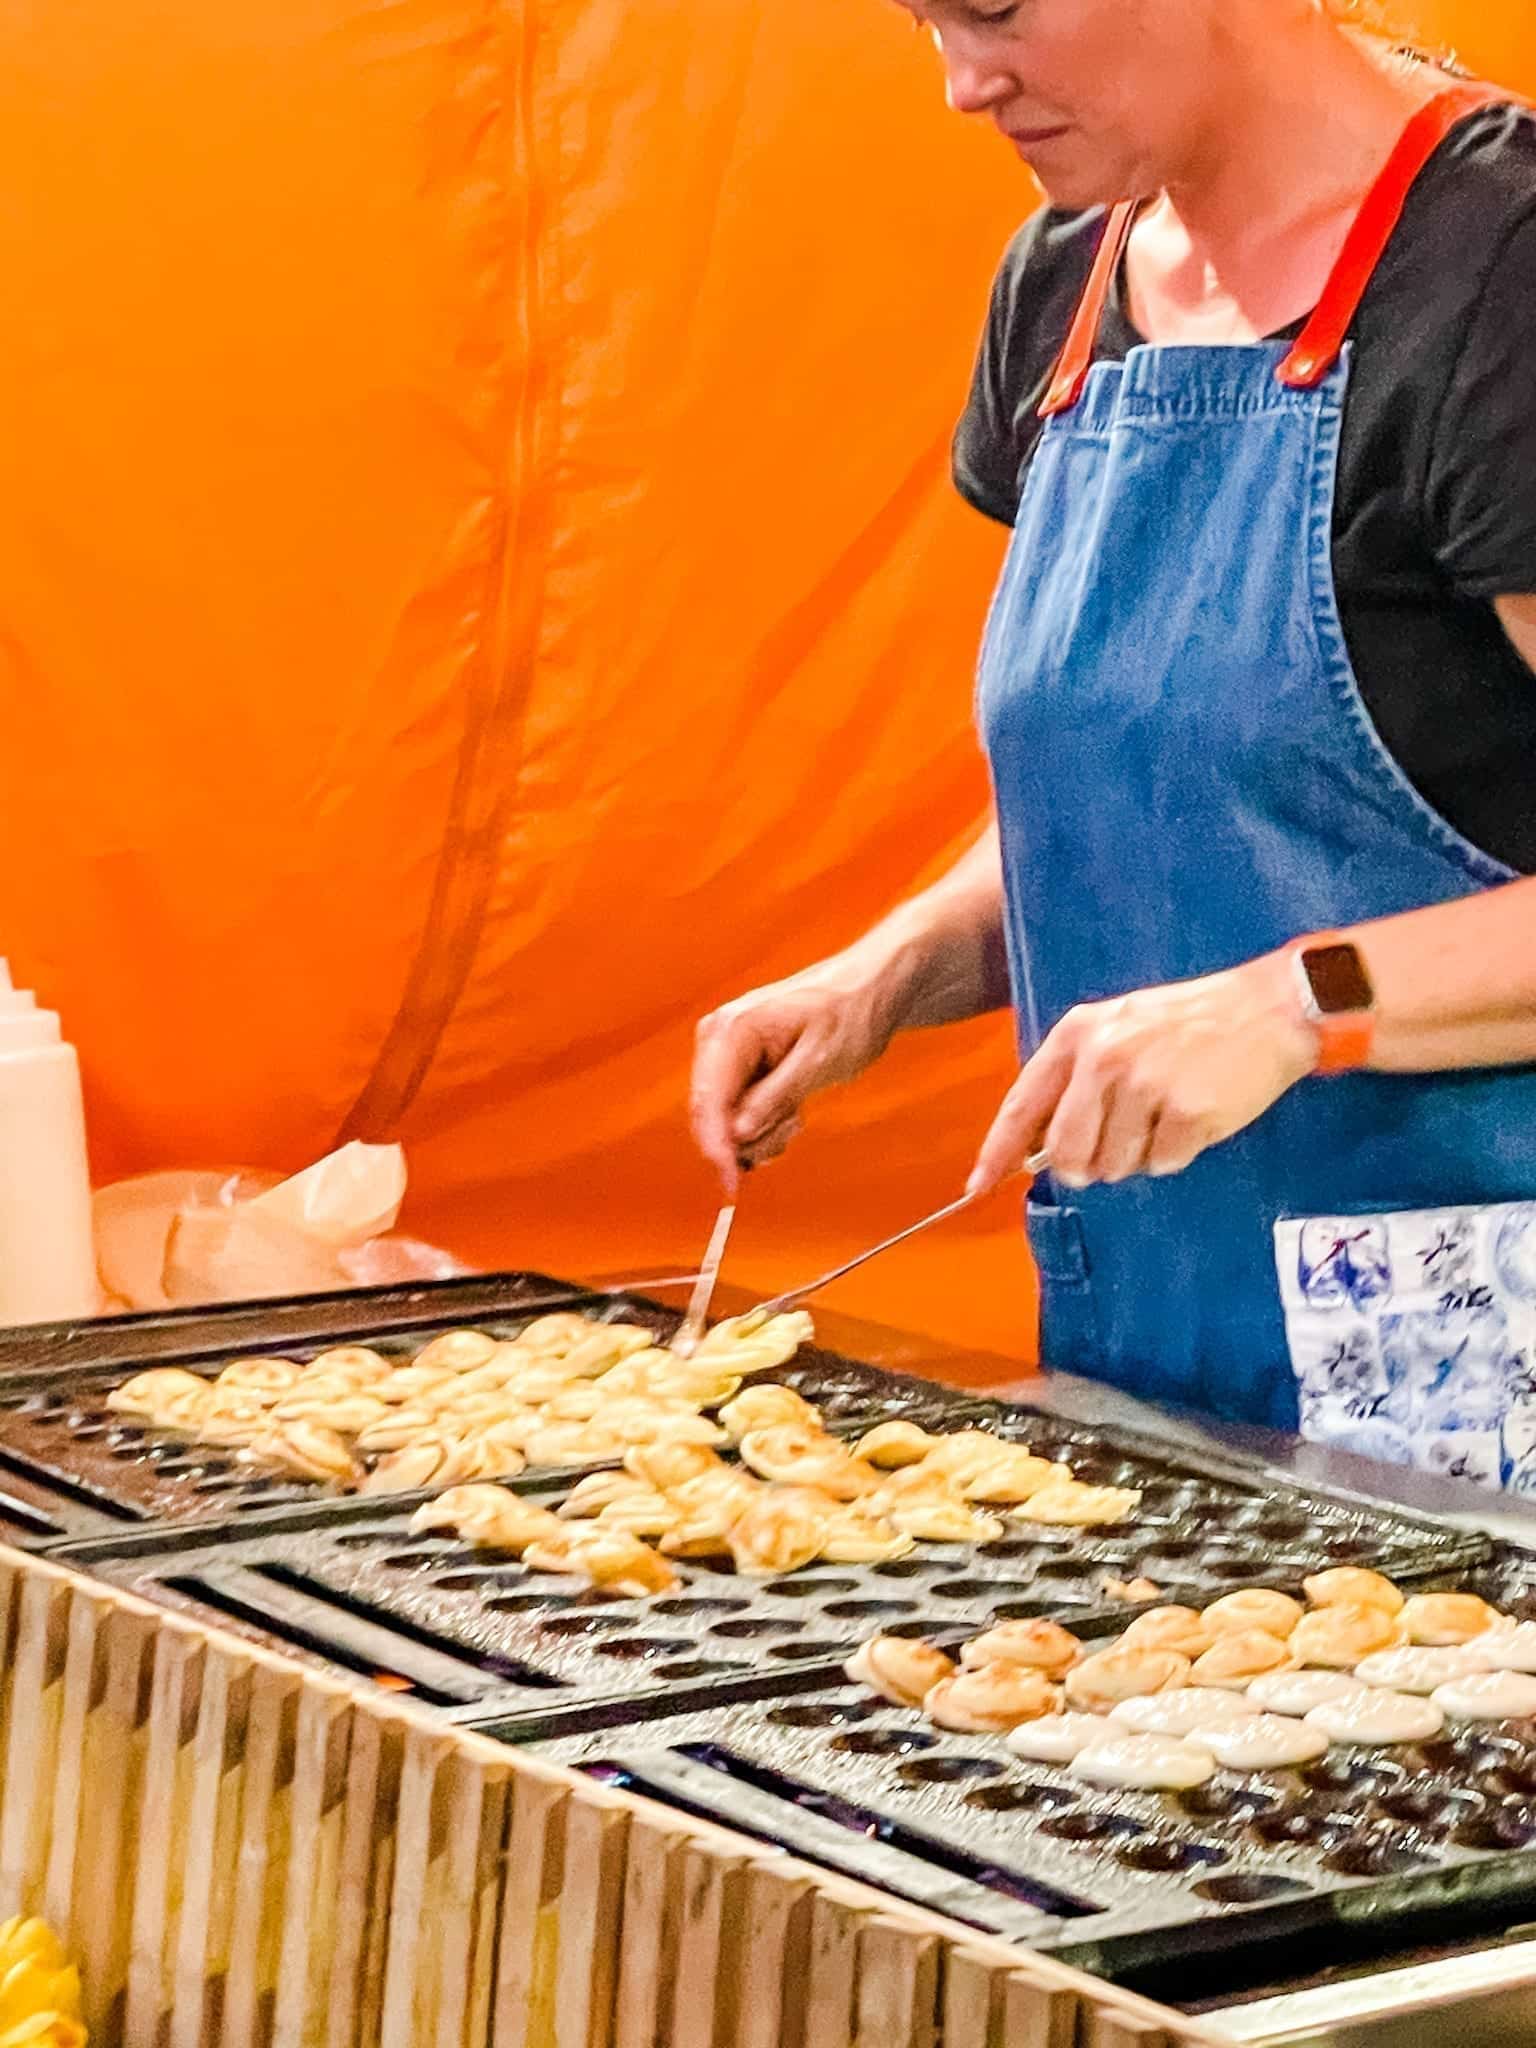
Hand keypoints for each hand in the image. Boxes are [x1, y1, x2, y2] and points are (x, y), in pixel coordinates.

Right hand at [691, 963, 904, 1191]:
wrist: (868, 990)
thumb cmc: (849, 1012)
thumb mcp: (819, 1061)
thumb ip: (774, 1098)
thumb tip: (738, 1134)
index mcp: (732, 1029)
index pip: (708, 1100)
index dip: (717, 1147)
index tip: (731, 1183)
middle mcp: (719, 1038)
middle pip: (711, 1115)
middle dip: (750, 1137)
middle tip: (793, 1128)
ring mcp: (727, 1053)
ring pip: (725, 1119)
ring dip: (763, 1131)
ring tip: (799, 1112)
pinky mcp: (739, 1066)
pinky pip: (738, 1111)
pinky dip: (765, 1123)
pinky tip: (792, 1111)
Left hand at [967, 953, 1317, 1193]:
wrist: (1268, 1008)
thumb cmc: (1189, 1022)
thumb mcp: (1118, 1027)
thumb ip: (1076, 1079)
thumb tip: (1039, 1148)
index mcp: (1078, 1034)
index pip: (1022, 1105)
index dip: (997, 1151)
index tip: (977, 1185)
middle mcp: (1104, 1059)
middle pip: (1066, 1152)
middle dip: (1086, 1165)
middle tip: (1119, 1144)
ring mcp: (1144, 1086)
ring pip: (1114, 1165)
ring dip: (1138, 1156)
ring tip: (1165, 1114)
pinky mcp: (1186, 1113)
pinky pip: (1162, 1164)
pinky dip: (1176, 1153)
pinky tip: (1193, 1117)